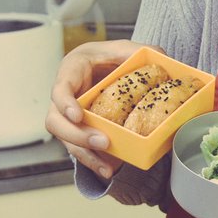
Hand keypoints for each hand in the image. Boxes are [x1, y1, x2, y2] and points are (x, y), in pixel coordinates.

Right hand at [44, 39, 150, 179]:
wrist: (107, 66)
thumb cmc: (111, 55)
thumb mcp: (126, 48)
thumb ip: (142, 51)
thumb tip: (161, 58)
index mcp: (72, 70)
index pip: (60, 88)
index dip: (65, 103)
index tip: (78, 115)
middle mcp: (65, 95)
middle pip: (55, 121)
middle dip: (77, 135)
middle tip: (102, 142)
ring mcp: (68, 115)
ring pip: (65, 140)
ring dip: (85, 154)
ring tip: (107, 167)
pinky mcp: (78, 129)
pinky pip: (79, 149)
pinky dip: (93, 161)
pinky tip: (108, 170)